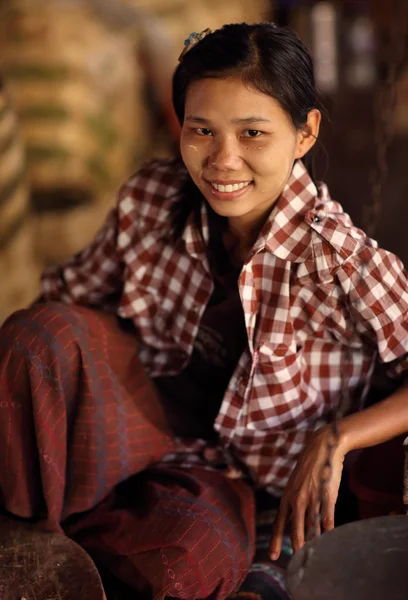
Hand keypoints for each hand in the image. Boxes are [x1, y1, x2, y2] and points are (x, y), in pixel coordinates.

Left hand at [269, 425, 345, 559]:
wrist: (322, 446)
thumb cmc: (310, 467)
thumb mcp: (296, 483)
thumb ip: (294, 500)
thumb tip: (292, 517)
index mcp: (288, 496)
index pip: (279, 522)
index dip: (276, 539)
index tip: (273, 555)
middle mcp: (297, 498)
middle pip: (294, 527)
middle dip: (294, 545)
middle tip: (294, 561)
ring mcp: (312, 496)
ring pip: (310, 524)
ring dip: (312, 541)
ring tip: (312, 555)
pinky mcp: (326, 494)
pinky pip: (326, 515)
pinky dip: (328, 528)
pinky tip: (329, 538)